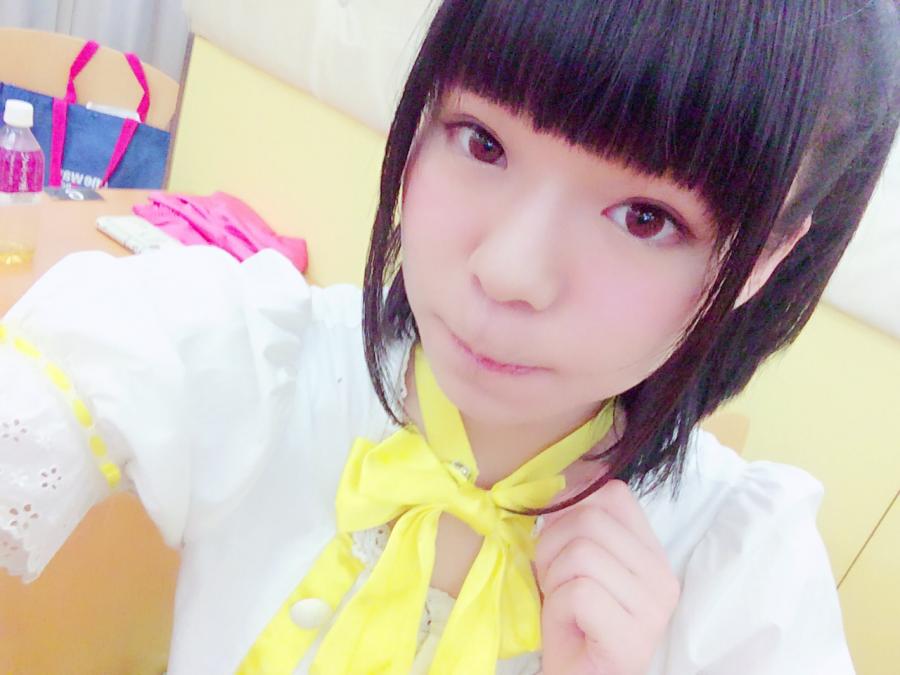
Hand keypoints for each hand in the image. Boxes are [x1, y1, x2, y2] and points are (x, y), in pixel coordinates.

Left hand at [535, 479, 680, 674]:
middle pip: (590, 519)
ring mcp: (653, 610)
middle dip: (552, 546)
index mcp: (651, 554)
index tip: (556, 536)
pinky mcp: (632, 638)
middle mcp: (662, 577)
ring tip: (561, 605)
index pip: (614, 494)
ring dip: (552, 579)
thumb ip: (574, 526)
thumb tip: (557, 486)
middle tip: (553, 582)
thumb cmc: (571, 624)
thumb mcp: (572, 563)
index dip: (571, 505)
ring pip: (581, 553)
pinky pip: (577, 592)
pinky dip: (556, 609)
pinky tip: (568, 628)